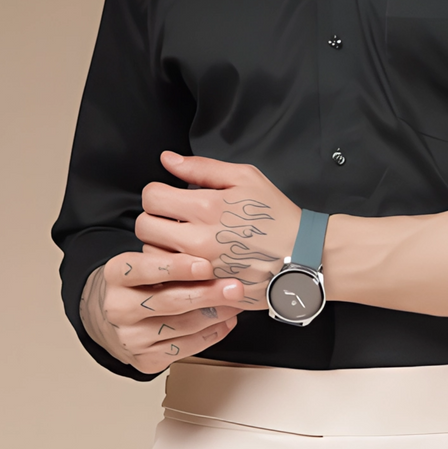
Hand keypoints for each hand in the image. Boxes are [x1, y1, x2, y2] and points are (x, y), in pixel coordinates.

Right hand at [81, 248, 241, 374]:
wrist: (112, 320)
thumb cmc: (137, 286)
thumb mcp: (144, 263)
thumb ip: (170, 259)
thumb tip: (214, 257)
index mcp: (115, 275)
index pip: (144, 269)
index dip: (176, 268)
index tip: (206, 266)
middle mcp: (118, 308)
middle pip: (168, 301)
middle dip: (207, 294)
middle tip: (234, 288)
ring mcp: (131, 337)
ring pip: (182, 326)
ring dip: (215, 314)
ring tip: (235, 302)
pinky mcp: (146, 359)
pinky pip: (185, 347)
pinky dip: (211, 334)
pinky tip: (225, 321)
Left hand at [138, 152, 301, 306]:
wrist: (303, 257)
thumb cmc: (278, 217)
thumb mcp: (246, 178)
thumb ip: (202, 168)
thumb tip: (168, 159)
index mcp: (206, 207)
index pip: (151, 196)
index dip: (157, 193)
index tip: (170, 197)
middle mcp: (198, 240)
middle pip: (144, 225)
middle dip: (154, 217)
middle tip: (173, 219)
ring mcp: (201, 269)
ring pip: (152, 254)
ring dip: (161, 244)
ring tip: (183, 241)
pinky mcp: (206, 289)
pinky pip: (170, 278)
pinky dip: (173, 268)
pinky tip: (190, 262)